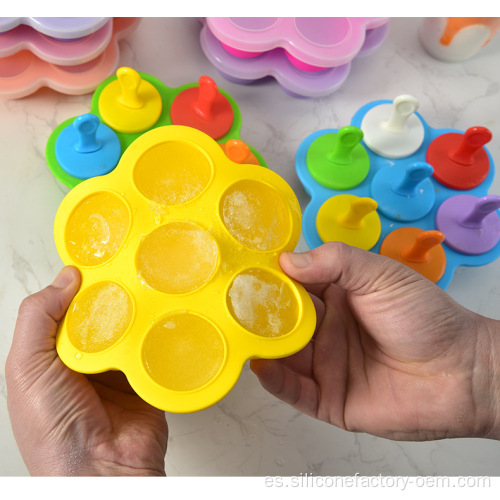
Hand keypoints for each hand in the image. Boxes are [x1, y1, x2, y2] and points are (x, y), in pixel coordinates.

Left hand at [5, 266, 167, 475]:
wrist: (102, 471)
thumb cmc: (54, 431)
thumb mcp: (27, 368)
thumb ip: (38, 319)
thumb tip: (65, 279)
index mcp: (52, 355)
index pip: (65, 308)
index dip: (77, 286)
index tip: (95, 265)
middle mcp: (85, 359)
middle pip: (100, 315)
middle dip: (111, 297)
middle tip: (126, 275)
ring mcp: (116, 367)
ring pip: (128, 327)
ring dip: (136, 314)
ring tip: (146, 293)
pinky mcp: (145, 375)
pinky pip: (153, 346)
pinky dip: (157, 334)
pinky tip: (162, 319)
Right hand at [251, 242, 499, 440]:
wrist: (462, 372)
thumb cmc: (426, 318)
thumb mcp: (380, 275)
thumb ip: (336, 262)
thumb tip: (287, 260)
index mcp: (337, 297)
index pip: (294, 285)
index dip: (270, 278)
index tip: (244, 272)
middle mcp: (327, 331)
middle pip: (282, 322)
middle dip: (258, 314)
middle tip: (231, 305)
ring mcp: (326, 365)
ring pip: (283, 355)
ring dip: (261, 345)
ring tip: (238, 333)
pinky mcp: (330, 398)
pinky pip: (295, 391)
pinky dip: (275, 380)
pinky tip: (261, 365)